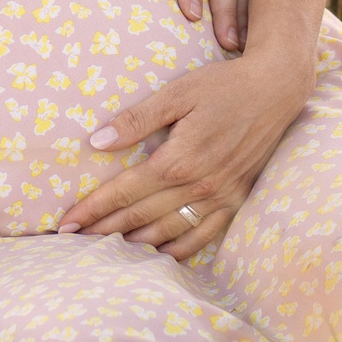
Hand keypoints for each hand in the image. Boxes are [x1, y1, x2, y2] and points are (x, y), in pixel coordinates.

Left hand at [55, 46, 312, 259]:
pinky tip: (158, 255)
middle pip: (140, 217)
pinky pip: (203, 236)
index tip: (65, 224)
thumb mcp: (177, 94)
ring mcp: (219, 198)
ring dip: (135, 244)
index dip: (92, 208)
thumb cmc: (223, 86)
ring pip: (169, 232)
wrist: (276, 90)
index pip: (124, 192)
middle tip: (72, 242)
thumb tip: (97, 141)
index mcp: (178, 160)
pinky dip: (178, 249)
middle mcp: (198, 186)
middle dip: (103, 230)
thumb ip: (136, 120)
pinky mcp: (236, 201)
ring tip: (105, 251)